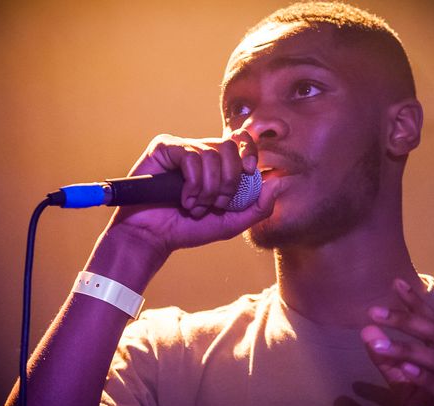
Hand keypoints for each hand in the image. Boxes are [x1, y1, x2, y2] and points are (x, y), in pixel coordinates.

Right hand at [108, 131, 284, 255]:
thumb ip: (258, 206)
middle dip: (228, 182)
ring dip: (208, 188)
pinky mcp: (164, 148)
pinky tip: (184, 199)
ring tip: (195, 207)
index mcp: (219, 164)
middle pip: (229, 147)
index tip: (249, 172)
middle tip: (216, 204)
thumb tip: (279, 182)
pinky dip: (193, 183)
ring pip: (211, 154)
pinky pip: (190, 157)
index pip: (241, 140)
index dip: (249, 151)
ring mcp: (182, 148)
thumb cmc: (188, 229)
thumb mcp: (231, 223)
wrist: (154, 237)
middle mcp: (202, 151)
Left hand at [361, 279, 433, 405]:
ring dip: (404, 350)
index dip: (415, 301)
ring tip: (378, 344)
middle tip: (373, 311)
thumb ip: (387, 359)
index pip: (431, 321)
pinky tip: (405, 370)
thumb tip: (366, 333)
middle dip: (403, 319)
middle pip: (432, 332)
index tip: (395, 282)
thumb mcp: (405, 380)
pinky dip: (423, 379)